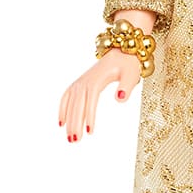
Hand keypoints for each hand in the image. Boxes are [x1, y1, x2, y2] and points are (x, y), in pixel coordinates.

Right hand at [58, 10, 158, 143]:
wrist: (122, 51)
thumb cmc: (128, 64)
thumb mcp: (132, 75)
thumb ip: (127, 86)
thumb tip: (119, 98)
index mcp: (97, 80)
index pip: (91, 100)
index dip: (89, 116)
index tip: (90, 132)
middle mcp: (86, 81)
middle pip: (77, 104)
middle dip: (75, 123)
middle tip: (74, 141)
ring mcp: (81, 82)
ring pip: (71, 103)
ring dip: (68, 121)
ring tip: (70, 138)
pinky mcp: (80, 83)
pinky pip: (67, 97)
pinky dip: (62, 109)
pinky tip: (61, 123)